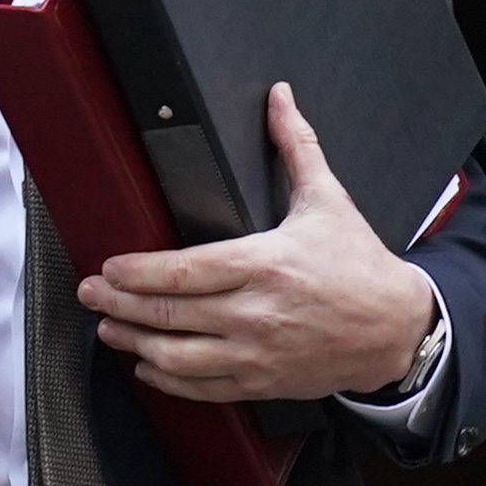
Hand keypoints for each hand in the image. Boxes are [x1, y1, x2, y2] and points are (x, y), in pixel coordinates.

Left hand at [79, 83, 438, 401]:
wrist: (395, 328)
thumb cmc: (359, 265)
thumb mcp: (328, 200)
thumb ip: (296, 146)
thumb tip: (279, 97)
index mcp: (265, 264)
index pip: (184, 271)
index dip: (139, 272)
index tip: (111, 265)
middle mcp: (256, 313)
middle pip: (170, 314)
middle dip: (119, 305)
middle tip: (89, 293)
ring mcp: (257, 353)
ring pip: (178, 357)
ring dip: (134, 344)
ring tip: (108, 330)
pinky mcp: (262, 381)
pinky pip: (204, 388)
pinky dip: (168, 381)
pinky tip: (148, 367)